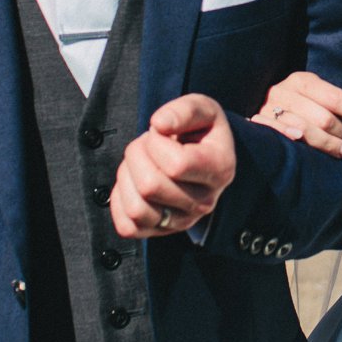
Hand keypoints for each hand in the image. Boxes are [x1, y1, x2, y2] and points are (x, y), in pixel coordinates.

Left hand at [110, 95, 236, 239]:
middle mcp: (205, 202)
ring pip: (136, 209)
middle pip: (150, 186)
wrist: (204, 156)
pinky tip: (132, 183)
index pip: (176, 165)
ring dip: (127, 177)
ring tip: (139, 163)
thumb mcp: (203, 109)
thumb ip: (184, 110)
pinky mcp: (160, 232)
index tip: (160, 132)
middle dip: (136, 156)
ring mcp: (183, 221)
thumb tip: (159, 124)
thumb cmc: (201, 131)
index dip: (156, 142)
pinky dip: (121, 202)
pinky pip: (127, 227)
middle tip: (145, 145)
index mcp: (220, 170)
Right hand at [251, 72, 341, 158]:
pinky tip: (303, 144)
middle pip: (321, 116)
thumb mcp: (327, 101)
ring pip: (302, 127)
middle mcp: (284, 90)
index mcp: (303, 81)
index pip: (337, 97)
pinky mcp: (257, 122)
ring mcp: (268, 107)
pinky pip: (275, 132)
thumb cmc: (304, 109)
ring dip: (326, 142)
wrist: (264, 114)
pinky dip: (289, 137)